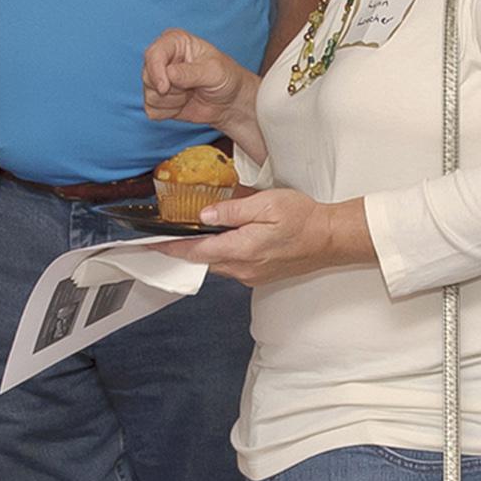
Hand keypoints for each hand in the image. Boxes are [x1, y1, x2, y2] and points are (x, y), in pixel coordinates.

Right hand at [143, 29, 251, 131]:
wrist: (230, 101)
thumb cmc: (225, 78)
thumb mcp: (214, 71)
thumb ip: (191, 72)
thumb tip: (169, 74)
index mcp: (174, 42)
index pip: (153, 53)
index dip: (156, 71)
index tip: (165, 88)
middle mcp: (162, 59)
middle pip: (147, 77)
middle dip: (170, 90)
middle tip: (191, 89)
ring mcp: (157, 79)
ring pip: (149, 96)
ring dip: (172, 102)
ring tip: (189, 94)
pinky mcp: (157, 99)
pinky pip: (151, 110)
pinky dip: (168, 112)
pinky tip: (182, 105)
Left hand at [154, 188, 368, 286]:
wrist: (330, 238)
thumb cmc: (303, 218)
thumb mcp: (266, 204)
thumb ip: (233, 210)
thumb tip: (205, 216)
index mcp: (241, 249)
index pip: (195, 251)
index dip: (170, 247)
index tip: (149, 244)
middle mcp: (243, 268)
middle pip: (201, 260)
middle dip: (181, 250)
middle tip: (163, 236)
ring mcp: (251, 275)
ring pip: (215, 264)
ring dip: (202, 252)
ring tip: (190, 235)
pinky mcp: (259, 276)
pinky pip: (230, 266)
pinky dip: (220, 254)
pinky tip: (221, 240)